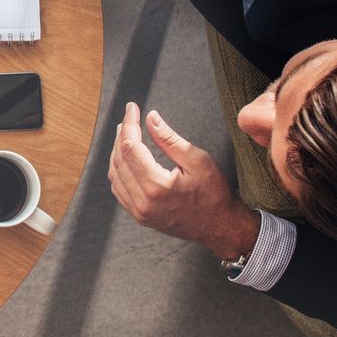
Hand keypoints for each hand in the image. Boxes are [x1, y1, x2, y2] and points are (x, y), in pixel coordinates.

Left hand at [108, 102, 258, 259]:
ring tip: (126, 134)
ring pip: (115, 175)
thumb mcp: (198, 161)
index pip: (130, 147)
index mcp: (157, 186)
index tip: (131, 108)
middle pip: (119, 160)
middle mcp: (143, 202)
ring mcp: (139, 212)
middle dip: (121, 135)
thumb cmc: (215, 194)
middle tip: (128, 119)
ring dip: (117, 152)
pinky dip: (118, 170)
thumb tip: (150, 118)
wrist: (221, 227)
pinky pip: (119, 189)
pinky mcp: (139, 216)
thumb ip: (170, 139)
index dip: (129, 124)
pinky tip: (126, 158)